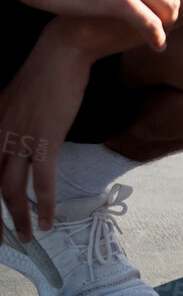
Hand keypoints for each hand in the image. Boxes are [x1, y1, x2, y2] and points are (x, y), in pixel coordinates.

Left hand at [0, 27, 92, 240]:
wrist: (63, 52)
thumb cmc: (45, 73)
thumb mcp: (14, 101)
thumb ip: (9, 125)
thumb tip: (14, 146)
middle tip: (0, 243)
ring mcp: (20, 138)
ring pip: (12, 190)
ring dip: (19, 218)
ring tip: (29, 236)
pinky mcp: (45, 138)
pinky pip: (43, 180)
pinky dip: (46, 204)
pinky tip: (50, 220)